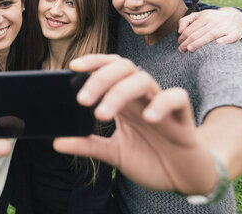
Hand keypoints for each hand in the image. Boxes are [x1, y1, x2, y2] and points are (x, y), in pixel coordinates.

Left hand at [53, 54, 217, 195]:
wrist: (185, 179)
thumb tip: (56, 142)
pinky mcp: (183, 119)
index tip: (72, 67)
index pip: (109, 68)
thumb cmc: (151, 159)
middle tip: (82, 101)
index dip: (93, 62)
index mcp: (125, 101)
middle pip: (123, 68)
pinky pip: (176, 98)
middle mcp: (141, 98)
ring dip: (119, 92)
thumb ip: (88, 145)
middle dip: (100, 78)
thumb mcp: (114, 154)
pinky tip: (148, 118)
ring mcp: (162, 105)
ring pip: (143, 80)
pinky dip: (162, 103)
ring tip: (101, 114)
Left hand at [178, 7, 241, 52]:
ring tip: (190, 49)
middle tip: (181, 50)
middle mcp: (214, 22)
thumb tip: (179, 31)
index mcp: (204, 17)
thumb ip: (186, 20)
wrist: (234, 16)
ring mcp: (224, 27)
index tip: (179, 43)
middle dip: (187, 43)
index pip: (190, 29)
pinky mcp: (235, 33)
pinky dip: (224, 40)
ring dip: (199, 43)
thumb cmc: (212, 18)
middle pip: (197, 34)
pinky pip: (229, 37)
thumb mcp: (199, 15)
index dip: (183, 37)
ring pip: (210, 35)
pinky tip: (217, 44)